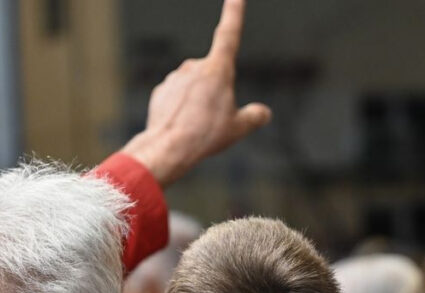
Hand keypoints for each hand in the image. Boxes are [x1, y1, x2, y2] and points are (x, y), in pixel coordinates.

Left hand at [120, 0, 270, 185]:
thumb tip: (264, 113)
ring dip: (197, 103)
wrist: (168, 147)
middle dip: (215, 94)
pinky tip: (179, 127)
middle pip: (212, 77)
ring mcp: (175, 78)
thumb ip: (254, 117)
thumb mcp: (238, 128)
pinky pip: (176, 98)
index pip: (229, 34)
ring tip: (195, 127)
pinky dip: (180, 110)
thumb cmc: (205, 136)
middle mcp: (194, 66)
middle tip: (213, 121)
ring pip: (193, 88)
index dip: (234, 13)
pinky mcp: (160, 91)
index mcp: (218, 69)